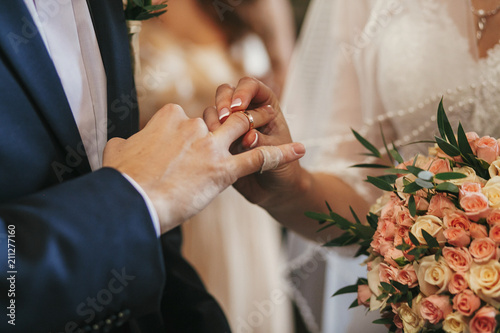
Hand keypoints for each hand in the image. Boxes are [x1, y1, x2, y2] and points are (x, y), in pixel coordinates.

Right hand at [103, 103, 303, 232]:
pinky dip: (281, 153)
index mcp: (168, 117)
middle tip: (229, 140)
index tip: (189, 147)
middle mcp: (193, 126)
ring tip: (266, 132)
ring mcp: (211, 147)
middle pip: (220, 118)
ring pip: (242, 129)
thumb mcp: (118, 153)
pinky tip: (298, 150)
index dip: (193, 132)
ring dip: (257, 128)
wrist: (131, 203)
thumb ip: (123, 143)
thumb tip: (120, 142)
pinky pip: (259, 158)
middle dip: (229, 123)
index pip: (188, 116)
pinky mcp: (224, 170)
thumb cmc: (122, 181)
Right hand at [206, 77, 307, 209]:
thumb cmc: (283, 169)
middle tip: (224, 118)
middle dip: (223, 102)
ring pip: (213, 110)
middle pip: (226, 92)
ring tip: (218, 134)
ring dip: (214, 119)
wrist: (274, 191)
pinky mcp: (218, 142)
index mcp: (265, 105)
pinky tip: (210, 147)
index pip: (250, 86)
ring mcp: (230, 126)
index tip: (239, 107)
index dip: (243, 92)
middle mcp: (245, 111)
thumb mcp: (278, 155)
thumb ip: (263, 144)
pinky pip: (206, 132)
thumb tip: (248, 138)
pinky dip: (206, 136)